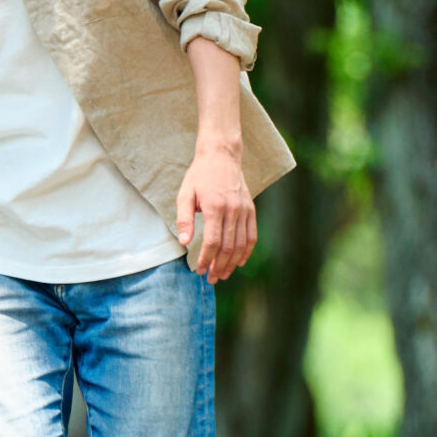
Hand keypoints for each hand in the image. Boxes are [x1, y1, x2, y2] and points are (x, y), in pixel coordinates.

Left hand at [174, 147, 255, 282]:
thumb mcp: (185, 194)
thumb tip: (184, 243)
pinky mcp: (251, 209)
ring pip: (241, 244)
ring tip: (222, 275)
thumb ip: (183, 220)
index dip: (206, 259)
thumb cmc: (199, 176)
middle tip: (210, 279)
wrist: (222, 156)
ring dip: (232, 263)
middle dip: (219, 266)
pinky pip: (252, 235)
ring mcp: (245, 210)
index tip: (199, 270)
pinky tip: (239, 262)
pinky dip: (246, 251)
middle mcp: (233, 210)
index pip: (212, 242)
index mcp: (214, 207)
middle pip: (228, 247)